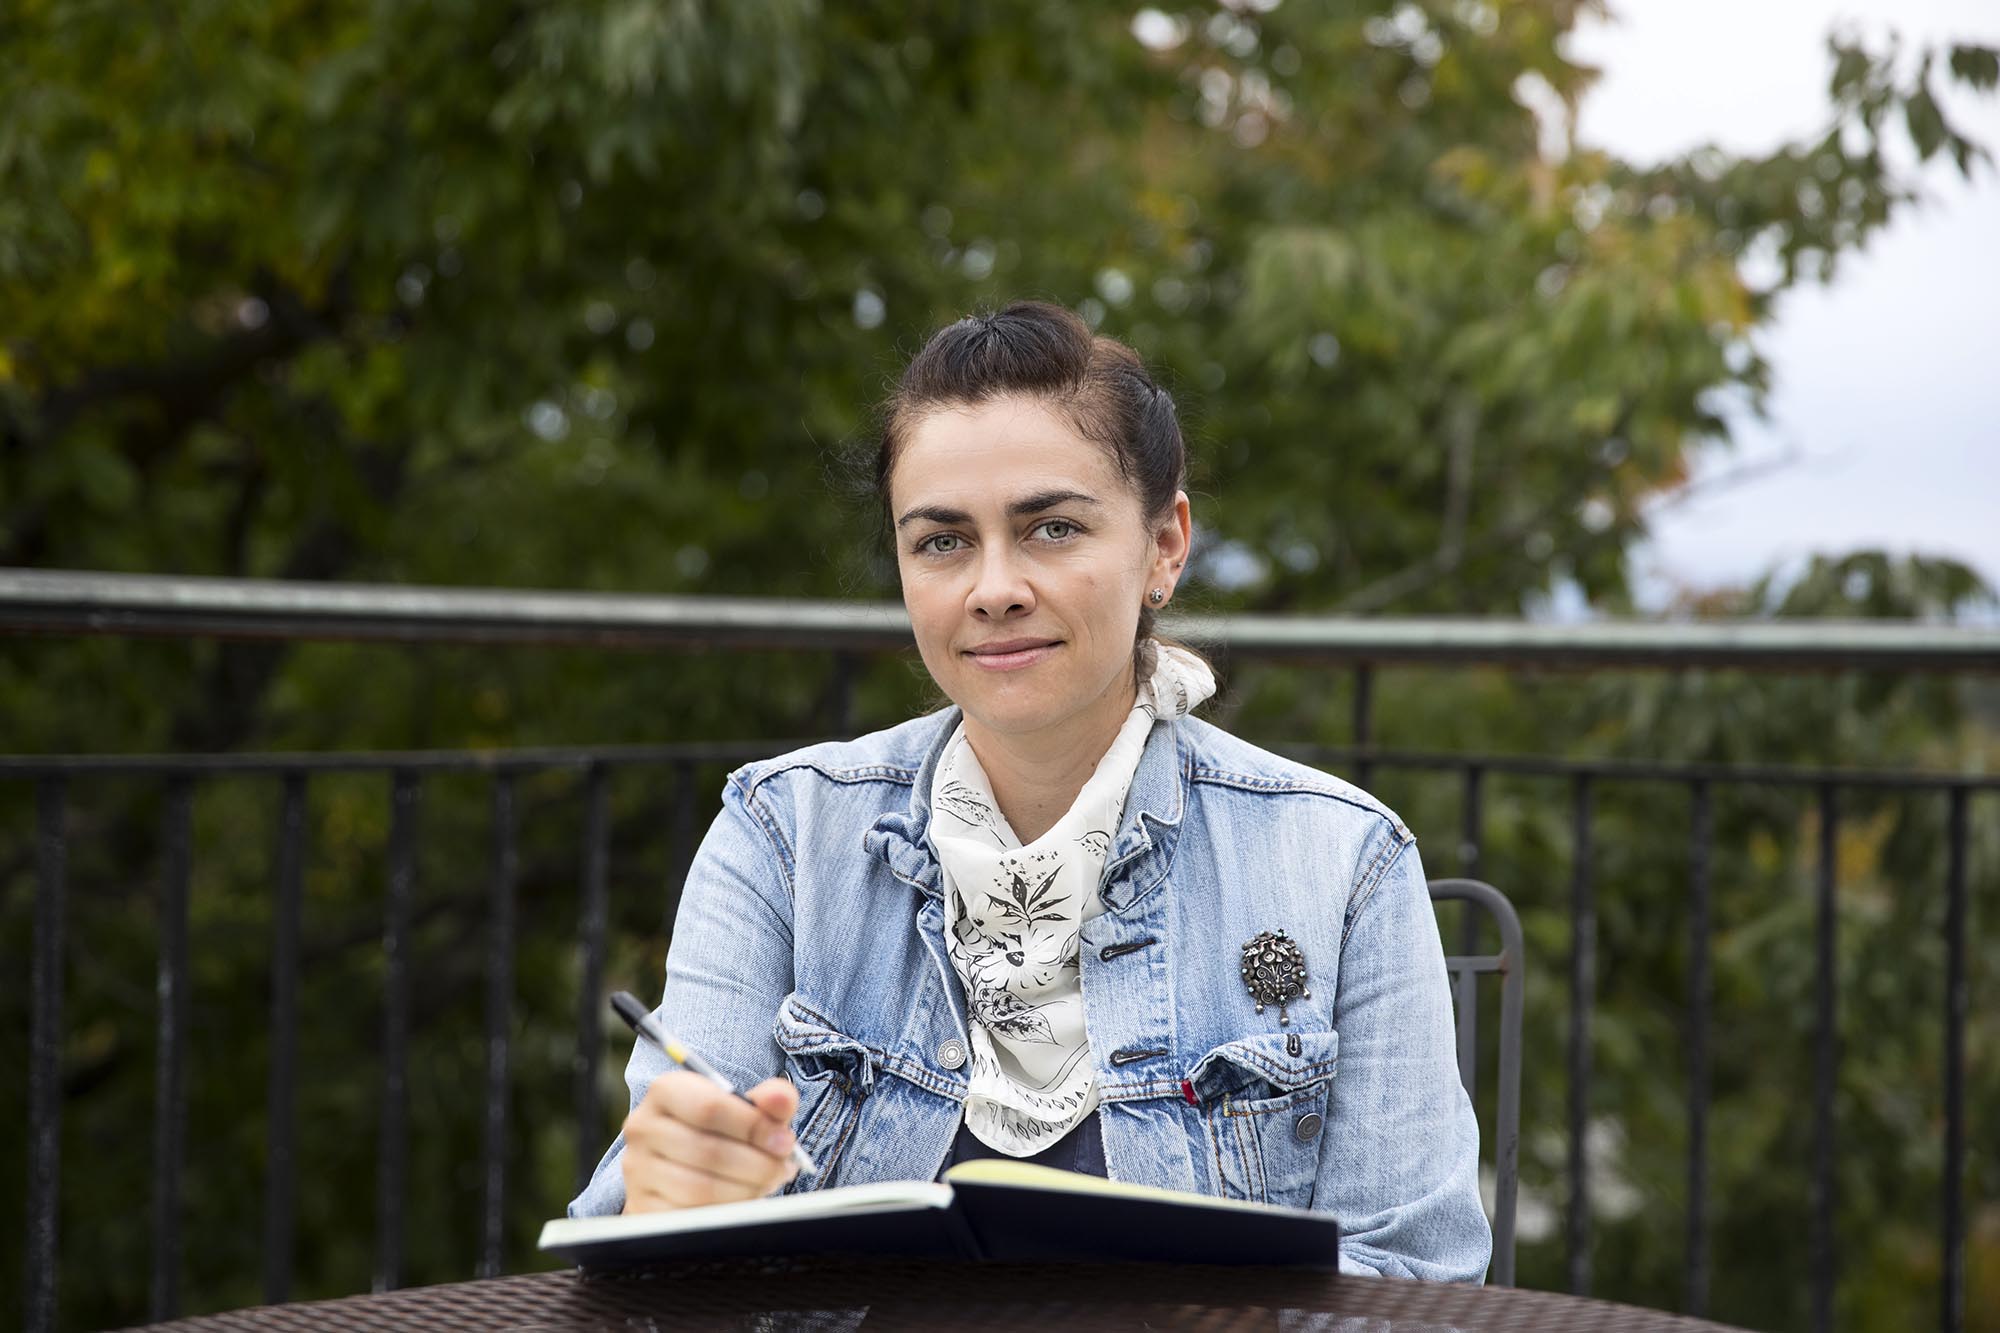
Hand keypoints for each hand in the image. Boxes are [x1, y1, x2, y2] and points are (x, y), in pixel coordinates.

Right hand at [620, 1071, 800, 1212]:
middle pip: (708, 1150)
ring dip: (746, 1189)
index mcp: (666, 1091)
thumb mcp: (743, 1109)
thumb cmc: (718, 1132)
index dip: (754, 1126)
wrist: (679, 1167)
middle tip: (783, 1167)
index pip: (710, 1107)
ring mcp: (638, 1170)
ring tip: (767, 1183)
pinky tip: (743, 1201)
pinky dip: (726, 1212)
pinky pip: (690, 1215)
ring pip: (701, 1188)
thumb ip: (768, 1100)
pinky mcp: (642, 1207)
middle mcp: (643, 1127)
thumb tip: (783, 1099)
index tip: (784, 1140)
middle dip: (758, 1163)